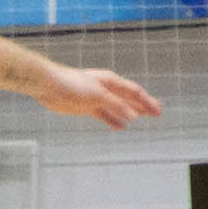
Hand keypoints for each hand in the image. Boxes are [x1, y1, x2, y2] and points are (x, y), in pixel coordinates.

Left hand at [35, 64, 162, 130]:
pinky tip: (121, 127)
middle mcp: (106, 89)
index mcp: (111, 81)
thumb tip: (134, 116)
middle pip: (129, 98)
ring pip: (118, 107)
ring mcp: (97, 99)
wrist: (49, 85)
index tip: (158, 111)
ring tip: (142, 119)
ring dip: (130, 113)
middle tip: (157, 114)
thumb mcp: (98, 95)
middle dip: (143, 106)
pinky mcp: (86, 107)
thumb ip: (116, 105)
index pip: (134, 92)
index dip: (147, 102)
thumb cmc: (72, 84)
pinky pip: (105, 115)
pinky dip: (114, 121)